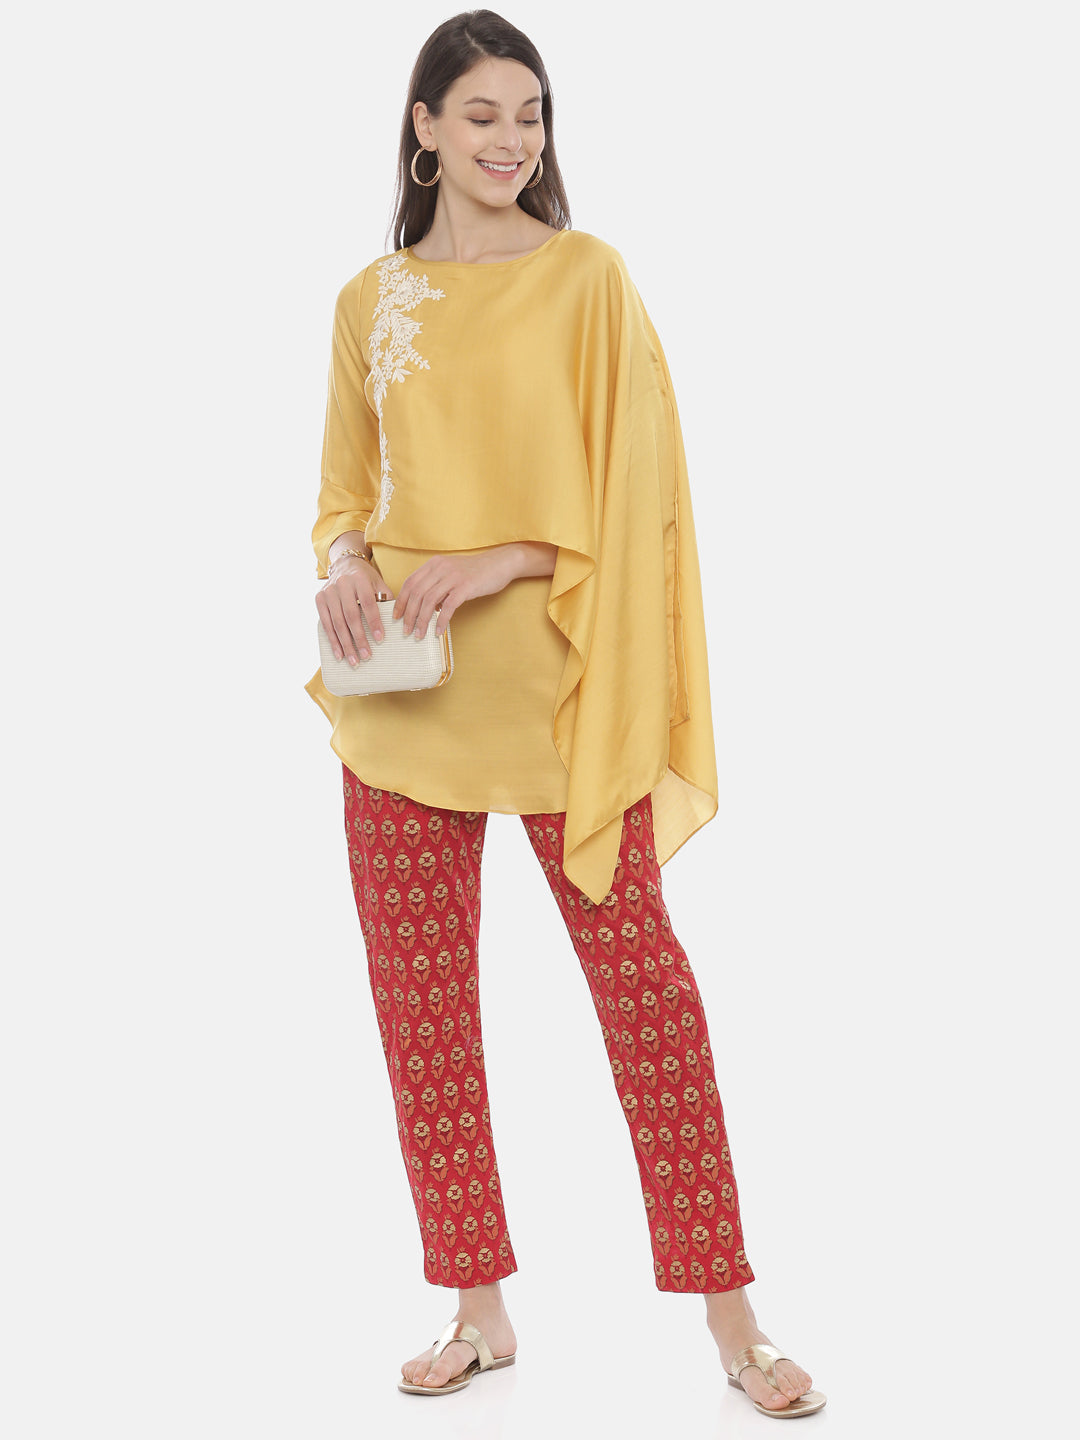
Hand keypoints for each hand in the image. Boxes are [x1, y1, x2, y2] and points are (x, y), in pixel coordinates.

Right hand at [316, 557, 393, 664]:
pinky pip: (325, 623)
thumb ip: (385, 599)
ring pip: (337, 622)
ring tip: (354, 660)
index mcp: (359, 579)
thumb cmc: (366, 577)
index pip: (367, 603)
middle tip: (366, 656)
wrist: (345, 563)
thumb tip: (396, 622)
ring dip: (345, 644)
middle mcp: (342, 584)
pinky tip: (339, 654)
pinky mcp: (319, 598)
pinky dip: (333, 640)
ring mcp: (328, 591)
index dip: (373, 622)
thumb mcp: (378, 583)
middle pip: (351, 616)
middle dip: (359, 639)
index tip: (380, 639)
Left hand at [393, 548, 521, 638]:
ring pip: (429, 601)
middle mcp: (440, 568)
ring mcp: (453, 576)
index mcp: (434, 564)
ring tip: (419, 634)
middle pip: (417, 593)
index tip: (397, 616)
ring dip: (422, 620)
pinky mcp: (466, 586)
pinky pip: (448, 607)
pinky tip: (438, 631)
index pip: (410, 583)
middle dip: (409, 615)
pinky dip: (441, 621)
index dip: (401, 601)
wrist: (500, 563)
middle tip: (406, 631)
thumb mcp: (451, 573)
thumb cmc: (476, 571)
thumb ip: (437, 585)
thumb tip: (427, 607)